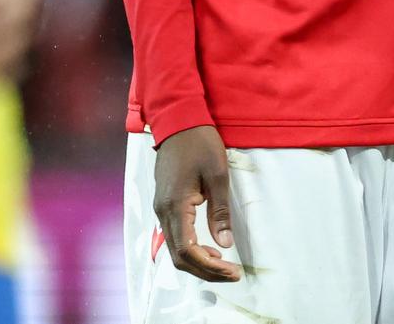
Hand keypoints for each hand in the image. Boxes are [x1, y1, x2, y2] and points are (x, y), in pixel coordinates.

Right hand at [152, 125, 240, 283]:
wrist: (177, 120)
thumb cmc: (199, 143)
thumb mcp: (217, 176)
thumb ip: (219, 212)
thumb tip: (225, 243)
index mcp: (175, 206)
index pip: (187, 251)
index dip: (210, 267)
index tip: (232, 271)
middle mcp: (162, 211)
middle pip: (179, 256)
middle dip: (205, 271)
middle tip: (231, 273)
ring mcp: (161, 208)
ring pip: (175, 248)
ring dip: (198, 261)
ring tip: (223, 263)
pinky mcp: (164, 203)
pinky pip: (175, 235)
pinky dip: (191, 248)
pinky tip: (209, 247)